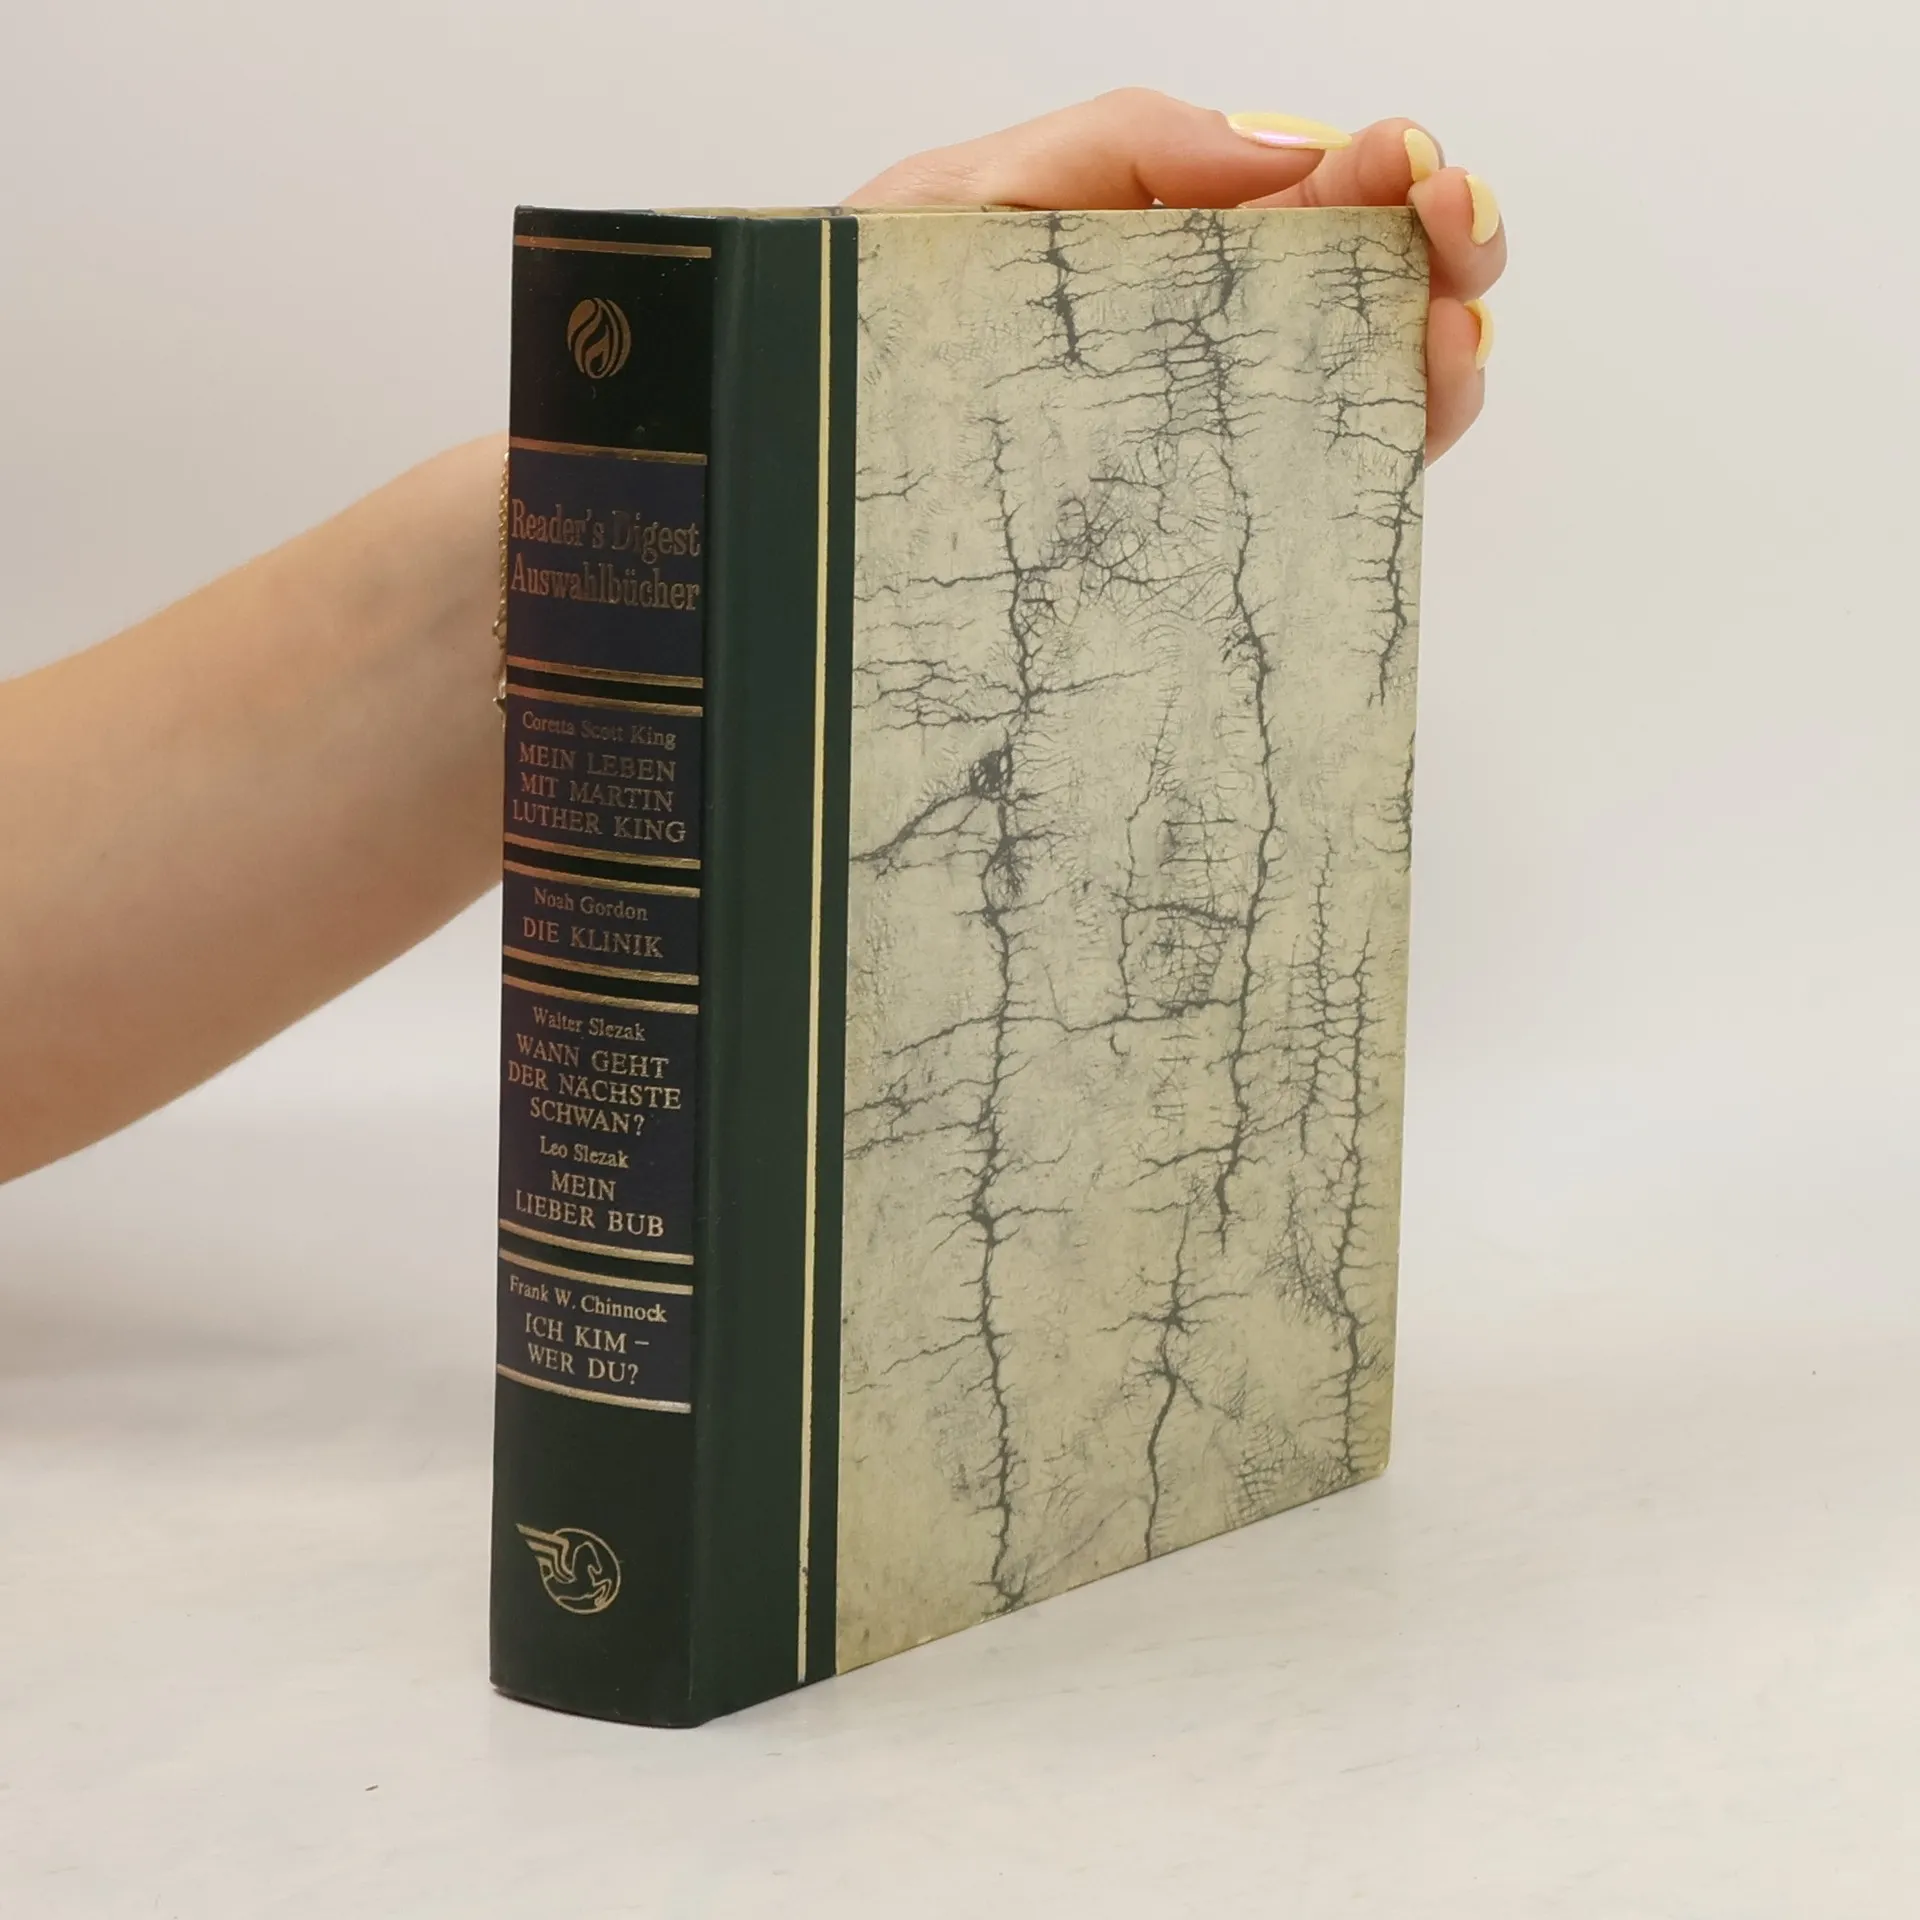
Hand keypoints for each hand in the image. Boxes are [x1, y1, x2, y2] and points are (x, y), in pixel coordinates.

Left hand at [847, 90, 1503, 461]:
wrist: (783, 474)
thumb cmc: (855, 326)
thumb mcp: (966, 197)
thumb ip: (1122, 149)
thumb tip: (1290, 154)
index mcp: (1149, 243)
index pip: (1293, 197)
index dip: (1375, 172)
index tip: (1412, 166)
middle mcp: (1191, 338)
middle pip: (1352, 288)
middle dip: (1432, 245)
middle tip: (1459, 229)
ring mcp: (1199, 434)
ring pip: (1356, 387)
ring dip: (1429, 351)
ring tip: (1451, 332)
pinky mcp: (1192, 526)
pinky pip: (1314, 487)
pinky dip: (1391, 447)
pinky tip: (1419, 406)